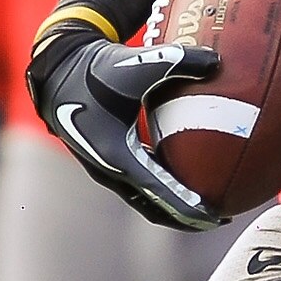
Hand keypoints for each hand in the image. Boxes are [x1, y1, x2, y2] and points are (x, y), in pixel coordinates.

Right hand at [25, 26, 226, 230]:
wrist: (58, 69)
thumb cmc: (98, 67)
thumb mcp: (140, 62)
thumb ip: (180, 61)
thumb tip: (217, 61)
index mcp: (117, 155)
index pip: (160, 192)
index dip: (190, 208)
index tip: (217, 217)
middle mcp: (111, 170)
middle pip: (155, 208)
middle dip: (188, 219)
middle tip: (221, 220)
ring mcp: (107, 169)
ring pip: (146, 201)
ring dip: (175, 209)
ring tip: (207, 210)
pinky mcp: (108, 161)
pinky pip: (139, 185)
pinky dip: (163, 191)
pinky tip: (186, 180)